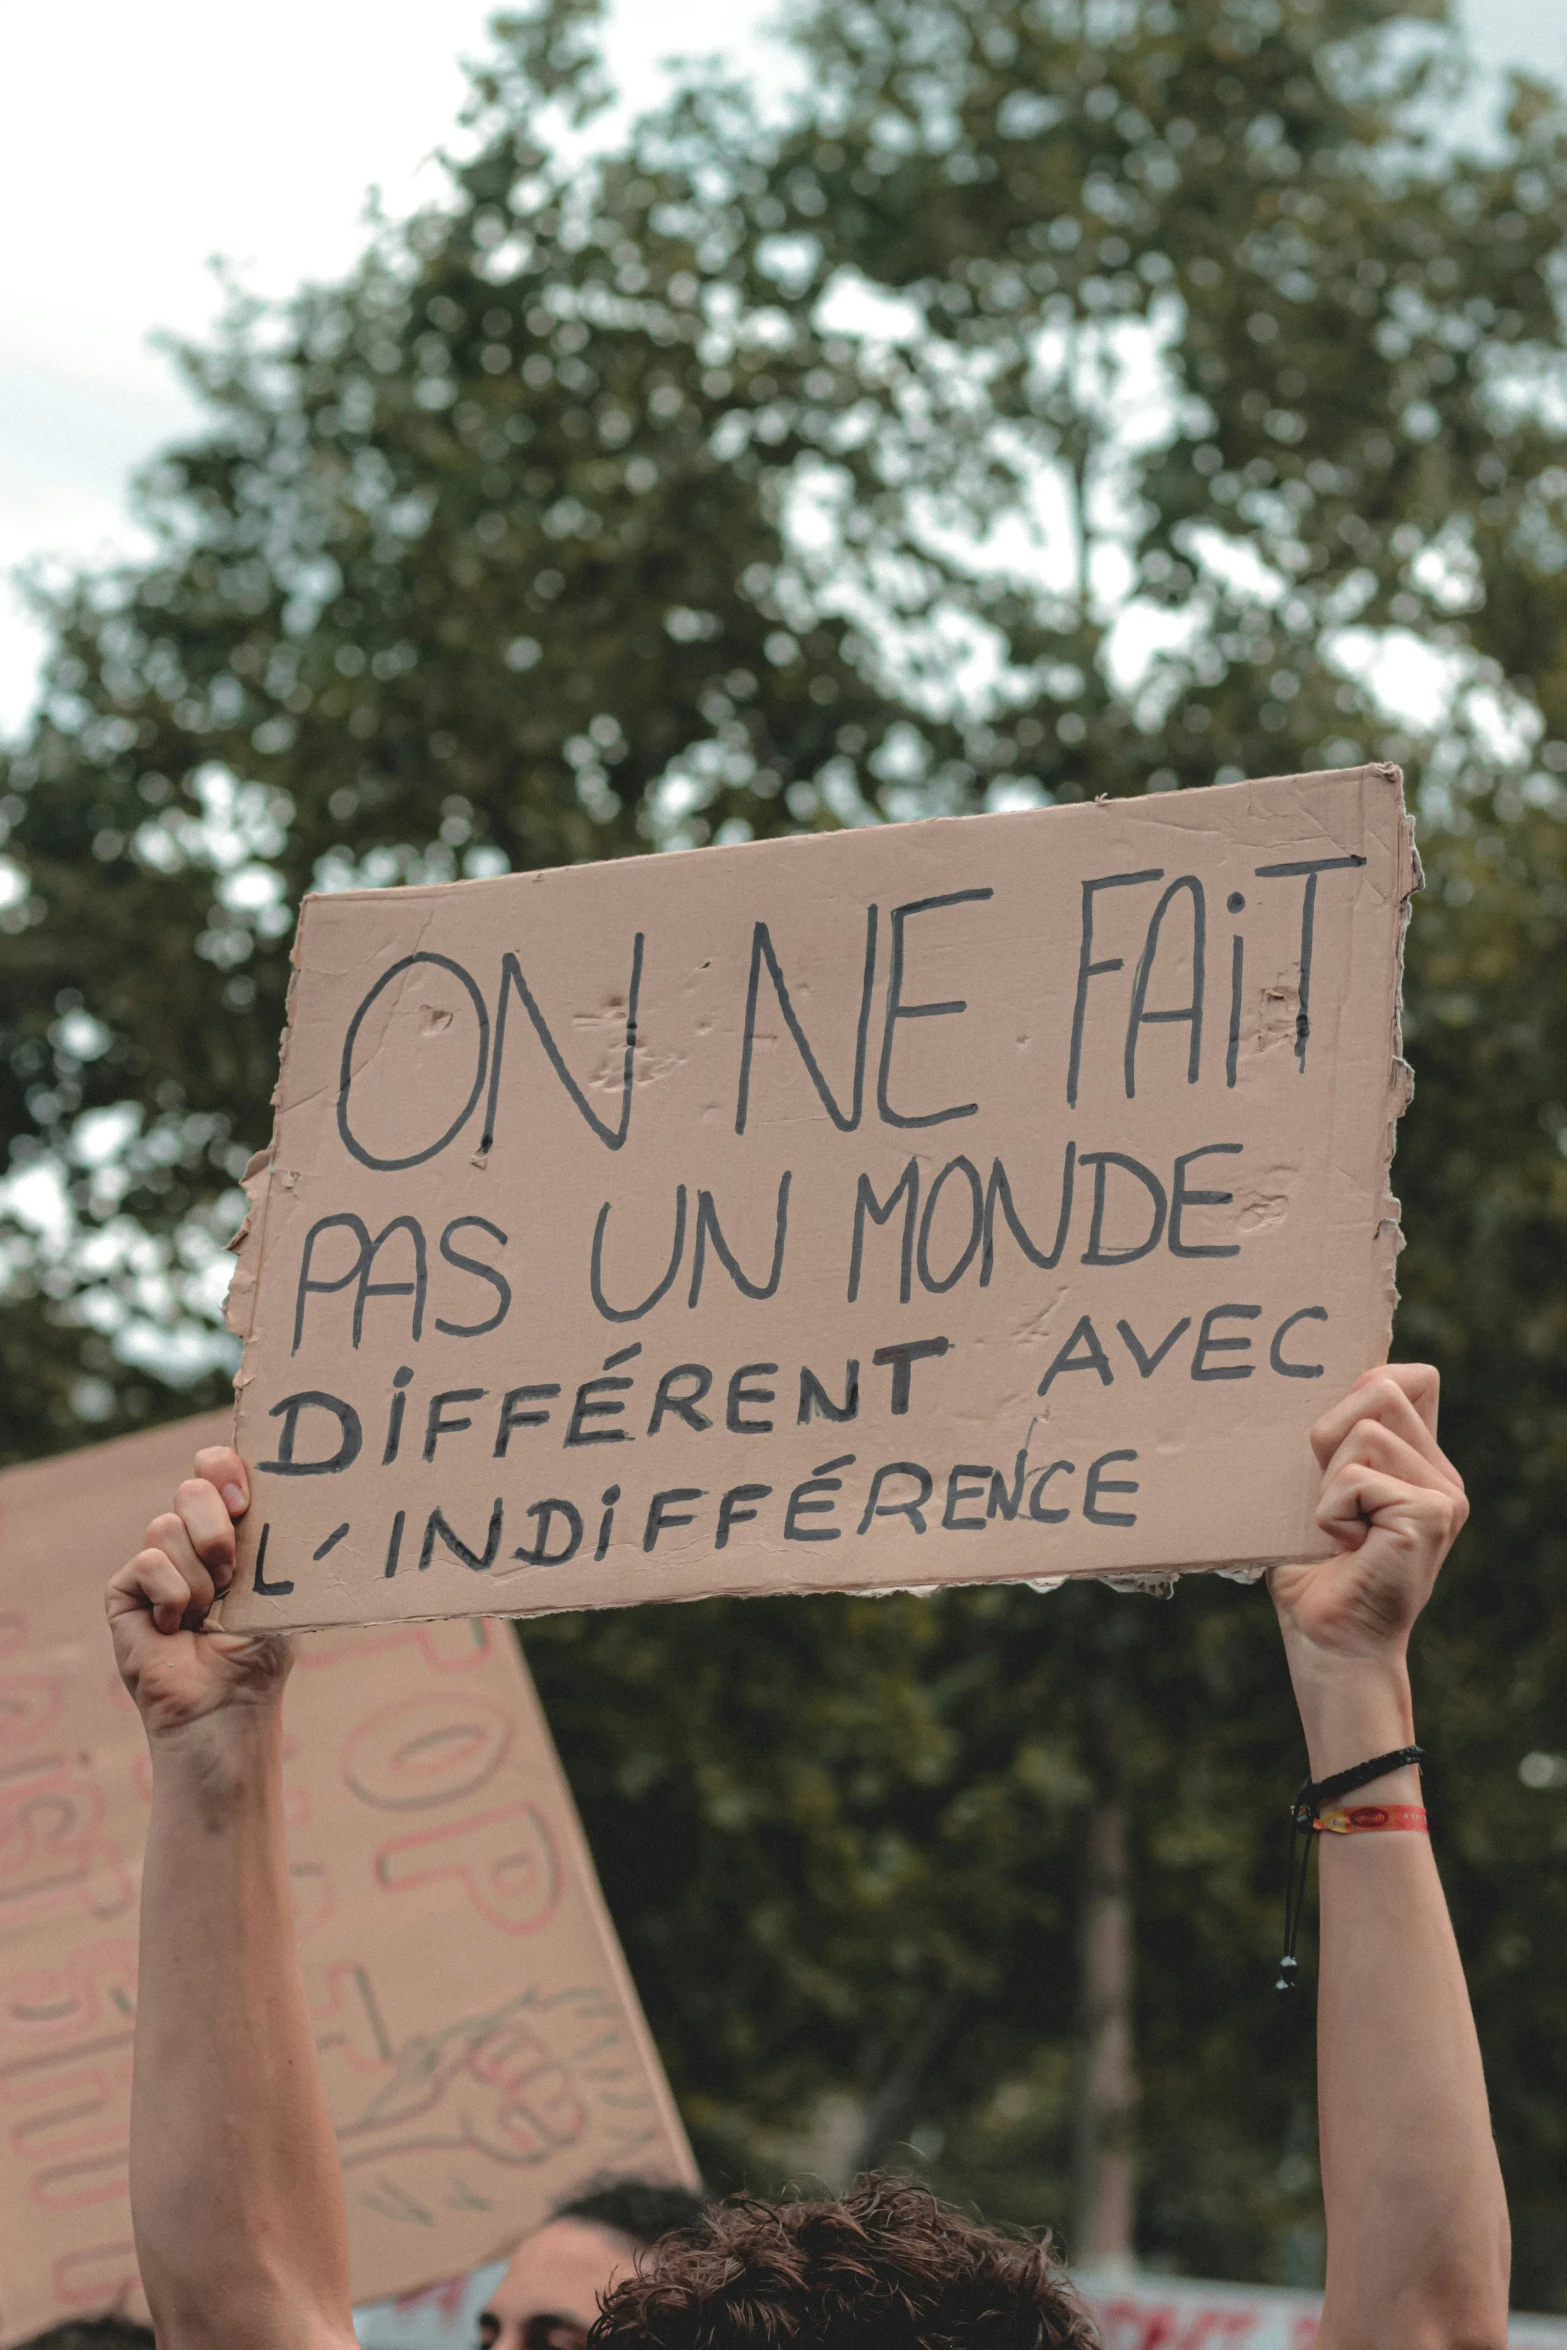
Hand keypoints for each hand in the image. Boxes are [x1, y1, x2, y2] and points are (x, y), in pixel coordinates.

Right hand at [106, 1444, 290, 1738]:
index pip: (217, 1467)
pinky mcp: (125, 1589)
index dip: (225, 1467)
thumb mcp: (277, 1587)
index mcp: (231, 1529)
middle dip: (216, 1526)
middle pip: (192, 1486)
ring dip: (201, 1578)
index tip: (244, 1500)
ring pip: (167, 1525)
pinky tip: (178, 1628)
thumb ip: (273, 1539)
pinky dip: (174, 1597)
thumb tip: (292, 1494)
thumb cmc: (259, 1651)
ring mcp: (157, 1562)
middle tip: (232, 1570)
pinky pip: (149, 1563)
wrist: (226, 1704)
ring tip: (209, 1616)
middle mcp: (191, 1539)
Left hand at [1269, 1364, 1467, 1672]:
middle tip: (1330, 1496)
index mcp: (1421, 1463)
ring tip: (1340, 1528)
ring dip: (1327, 1482)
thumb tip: (1307, 1381)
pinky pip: (1354, 1478)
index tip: (1333, 1438)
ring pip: (1362, 1432)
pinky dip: (1329, 1512)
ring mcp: (1444, 1493)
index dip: (1368, 1382)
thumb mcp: (1318, 1490)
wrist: (1329, 1640)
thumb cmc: (1313, 1568)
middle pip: (1380, 1387)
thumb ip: (1332, 1441)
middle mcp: (1442, 1474)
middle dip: (1330, 1434)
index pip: (1411, 1378)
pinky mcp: (1431, 1513)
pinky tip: (1346, 1547)